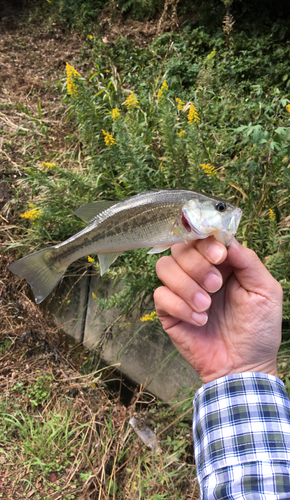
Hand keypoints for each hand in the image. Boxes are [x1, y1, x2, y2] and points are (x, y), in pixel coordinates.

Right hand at [154, 237, 282, 383]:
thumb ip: (249, 262)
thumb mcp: (265, 292)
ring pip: (164, 267)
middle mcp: (199, 273)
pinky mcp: (169, 311)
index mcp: (222, 264)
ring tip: (206, 306)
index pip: (203, 238)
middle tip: (215, 285)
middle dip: (197, 265)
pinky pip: (160, 295)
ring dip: (185, 285)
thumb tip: (228, 241)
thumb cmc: (258, 331)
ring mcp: (181, 291)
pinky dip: (179, 306)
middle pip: (180, 248)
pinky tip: (199, 320)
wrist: (243, 367)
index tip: (219, 256)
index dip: (206, 241)